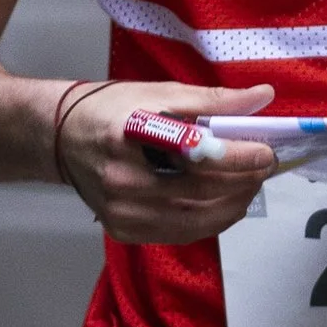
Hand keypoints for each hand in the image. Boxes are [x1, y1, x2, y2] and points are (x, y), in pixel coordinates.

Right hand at [58, 82, 280, 244]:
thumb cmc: (110, 110)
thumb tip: (263, 97)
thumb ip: (212, 99)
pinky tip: (226, 202)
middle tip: (265, 166)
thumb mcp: (158, 92)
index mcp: (126, 135)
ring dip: (233, 204)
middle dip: (242, 181)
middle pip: (199, 192)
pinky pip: (181, 233)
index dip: (236, 156)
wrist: (61, 139)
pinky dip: (212, 220)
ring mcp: (121, 212)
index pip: (193, 153)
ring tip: (251, 183)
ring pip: (195, 220)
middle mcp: (120, 180)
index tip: (265, 150)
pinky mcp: (124, 231)